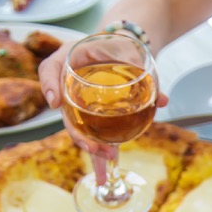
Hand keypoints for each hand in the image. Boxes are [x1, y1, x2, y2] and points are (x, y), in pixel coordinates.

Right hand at [37, 38, 169, 160]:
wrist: (121, 45)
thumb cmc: (119, 42)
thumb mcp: (126, 46)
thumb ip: (142, 69)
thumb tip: (162, 100)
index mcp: (68, 59)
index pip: (49, 69)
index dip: (49, 85)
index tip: (55, 103)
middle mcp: (68, 83)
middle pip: (65, 111)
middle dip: (79, 134)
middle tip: (96, 149)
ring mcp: (77, 100)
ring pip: (78, 127)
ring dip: (91, 147)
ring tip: (106, 162)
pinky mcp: (90, 112)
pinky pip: (92, 131)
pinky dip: (101, 149)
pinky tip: (107, 169)